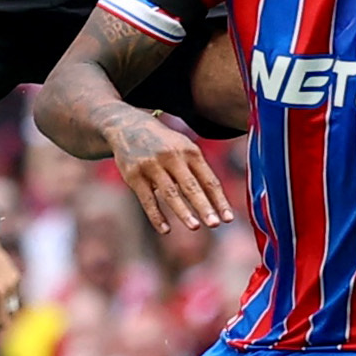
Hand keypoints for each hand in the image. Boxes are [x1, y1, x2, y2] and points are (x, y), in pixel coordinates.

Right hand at [106, 109, 233, 233]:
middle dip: (203, 206)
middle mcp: (171, 156)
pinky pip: (147, 199)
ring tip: (195, 227)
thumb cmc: (164, 143)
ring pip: (170, 193)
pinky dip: (156, 215)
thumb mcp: (184, 147)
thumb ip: (198, 170)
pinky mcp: (134, 175)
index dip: (219, 200)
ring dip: (183, 211)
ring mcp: (151, 165)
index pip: (208, 180)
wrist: (127, 125)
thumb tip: (216, 202)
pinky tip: (165, 230)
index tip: (228, 219)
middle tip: (215, 224)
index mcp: (189, 151)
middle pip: (191, 186)